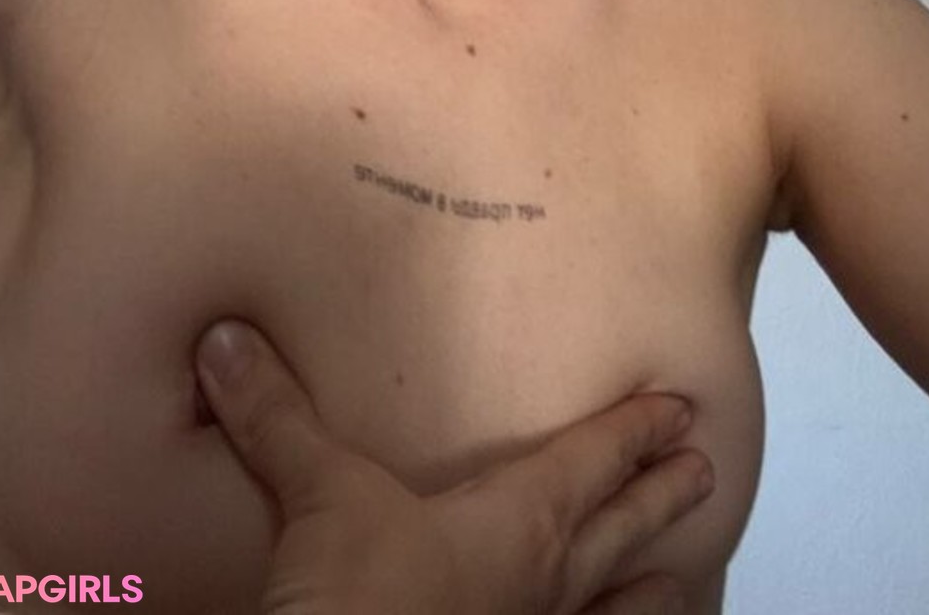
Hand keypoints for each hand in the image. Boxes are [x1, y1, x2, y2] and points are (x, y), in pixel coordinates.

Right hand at [196, 321, 713, 614]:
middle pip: (616, 531)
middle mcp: (540, 586)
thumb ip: (276, 417)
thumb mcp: (317, 493)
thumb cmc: (361, 596)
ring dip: (646, 597)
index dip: (632, 431)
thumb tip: (224, 340)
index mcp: (516, 524)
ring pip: (606, 612)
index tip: (678, 409)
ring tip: (684, 583)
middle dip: (657, 499)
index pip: (589, 462)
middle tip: (705, 471)